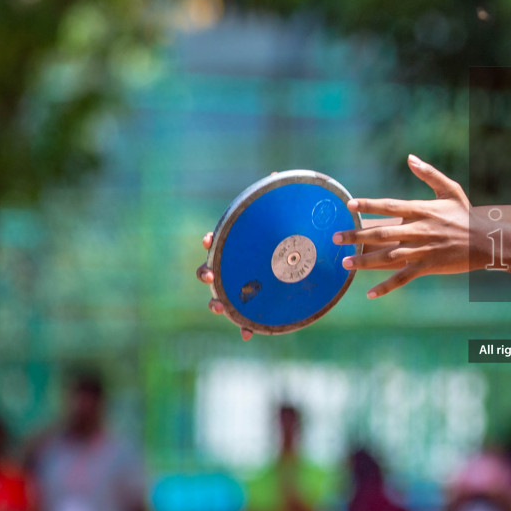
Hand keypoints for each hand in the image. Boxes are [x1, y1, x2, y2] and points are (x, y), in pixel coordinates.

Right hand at [195, 171, 281, 340]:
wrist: (304, 266)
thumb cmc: (289, 240)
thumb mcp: (285, 221)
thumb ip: (277, 198)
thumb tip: (273, 176)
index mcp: (239, 248)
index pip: (217, 242)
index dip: (211, 241)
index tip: (209, 239)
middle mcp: (235, 268)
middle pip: (211, 271)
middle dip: (206, 273)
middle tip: (209, 274)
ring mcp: (243, 289)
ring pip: (221, 298)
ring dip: (217, 303)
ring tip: (219, 306)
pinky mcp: (256, 306)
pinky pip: (246, 320)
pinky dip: (245, 328)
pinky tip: (248, 334)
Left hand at [333, 155, 477, 298]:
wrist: (485, 241)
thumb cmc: (466, 215)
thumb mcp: (450, 190)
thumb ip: (429, 174)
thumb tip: (410, 157)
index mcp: (422, 210)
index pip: (390, 205)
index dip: (369, 204)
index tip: (349, 205)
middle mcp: (419, 230)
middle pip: (381, 233)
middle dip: (356, 236)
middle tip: (335, 237)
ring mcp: (422, 250)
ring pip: (388, 257)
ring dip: (365, 261)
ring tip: (344, 262)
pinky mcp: (428, 266)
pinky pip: (403, 278)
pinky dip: (387, 287)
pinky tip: (370, 294)